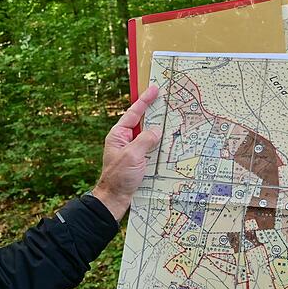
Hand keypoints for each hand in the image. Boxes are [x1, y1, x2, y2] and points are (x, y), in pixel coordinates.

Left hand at [92, 86, 162, 220]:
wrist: (114, 199)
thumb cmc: (119, 177)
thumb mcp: (132, 155)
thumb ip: (145, 140)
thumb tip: (157, 130)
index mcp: (118, 135)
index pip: (134, 113)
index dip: (145, 100)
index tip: (154, 89)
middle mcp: (124, 140)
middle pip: (142, 122)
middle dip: (155, 113)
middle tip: (168, 101)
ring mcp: (132, 151)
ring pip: (149, 136)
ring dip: (160, 130)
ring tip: (173, 121)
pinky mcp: (138, 161)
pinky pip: (151, 149)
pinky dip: (160, 145)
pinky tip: (170, 143)